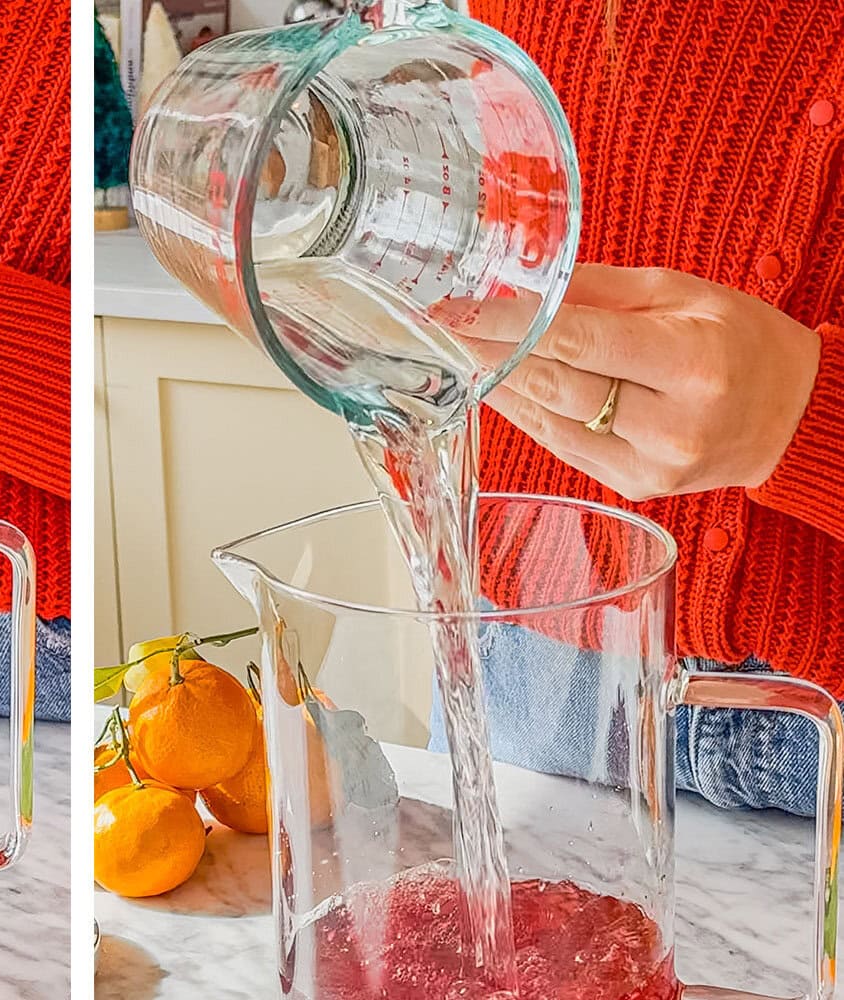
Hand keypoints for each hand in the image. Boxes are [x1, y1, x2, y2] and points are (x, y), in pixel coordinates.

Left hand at [463, 264, 820, 500]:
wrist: (792, 417)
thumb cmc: (740, 343)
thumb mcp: (681, 294)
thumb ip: (597, 291)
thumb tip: (521, 284)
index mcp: (691, 364)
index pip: (577, 340)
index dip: (508, 325)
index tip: (457, 310)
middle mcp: (672, 423)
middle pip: (556, 385)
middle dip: (490, 353)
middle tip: (442, 328)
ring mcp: (651, 464)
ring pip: (551, 420)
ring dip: (498, 384)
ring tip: (458, 353)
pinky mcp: (635, 486)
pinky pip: (563, 445)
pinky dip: (527, 414)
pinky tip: (498, 386)